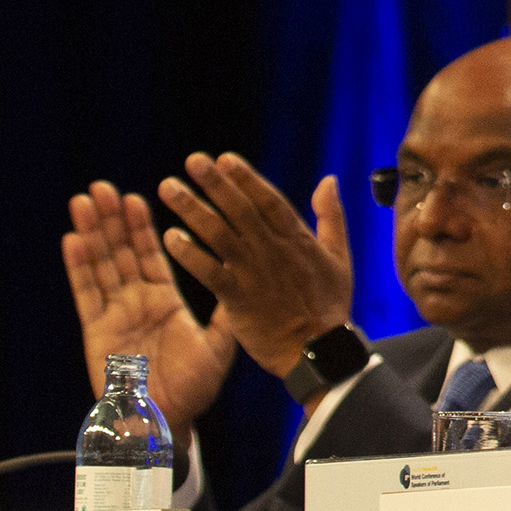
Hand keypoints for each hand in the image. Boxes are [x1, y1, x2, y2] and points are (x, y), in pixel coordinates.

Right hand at [62, 182, 236, 427]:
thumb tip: (243, 274)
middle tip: (103, 188)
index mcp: (165, 301)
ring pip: (101, 266)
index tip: (137, 196)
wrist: (168, 420)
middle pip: (121, 253)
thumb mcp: (219, 343)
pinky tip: (73, 239)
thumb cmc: (195, 388)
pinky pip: (87, 293)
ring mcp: (114, 315)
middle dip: (112, 220)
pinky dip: (79, 266)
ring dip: (92, 233)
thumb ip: (225, 308)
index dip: (142, 227)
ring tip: (85, 200)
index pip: (152, 255)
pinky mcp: (96, 331)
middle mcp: (137, 303)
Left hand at [157, 154, 355, 376]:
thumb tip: (329, 180)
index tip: (224, 158)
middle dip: (215, 183)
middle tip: (193, 160)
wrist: (318, 351)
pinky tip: (170, 237)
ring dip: (193, 209)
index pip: (268, 200)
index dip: (245, 178)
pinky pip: (210, 272)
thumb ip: (331, 216)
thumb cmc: (329, 306)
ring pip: (220, 234)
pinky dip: (191, 254)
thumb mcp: (340, 256)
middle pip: (240, 209)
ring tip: (169, 188)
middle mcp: (274, 251)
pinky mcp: (239, 299)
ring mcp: (255, 274)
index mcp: (297, 239)